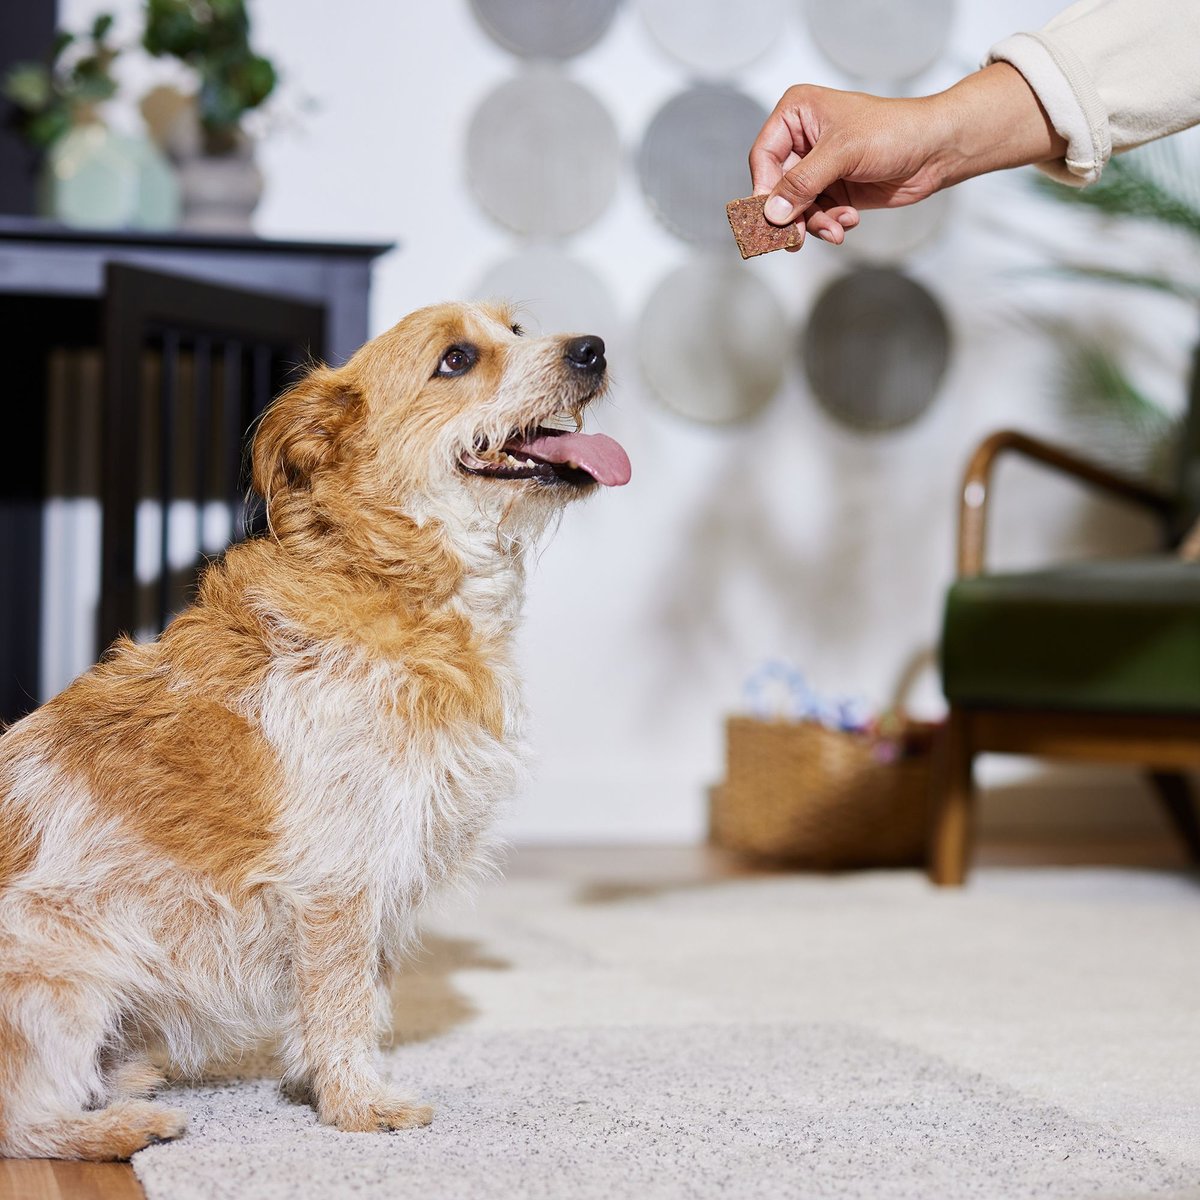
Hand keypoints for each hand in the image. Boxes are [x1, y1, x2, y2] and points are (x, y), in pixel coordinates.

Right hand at [749, 64, 1067, 248]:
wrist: (936, 150)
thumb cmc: (895, 132)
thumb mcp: (843, 153)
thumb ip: (803, 183)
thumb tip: (772, 211)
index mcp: (797, 114)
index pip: (764, 156)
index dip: (764, 189)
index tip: (772, 216)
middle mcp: (803, 140)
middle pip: (776, 188)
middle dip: (792, 214)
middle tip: (796, 239)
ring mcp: (818, 167)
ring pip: (795, 208)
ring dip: (814, 223)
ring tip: (836, 229)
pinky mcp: (833, 190)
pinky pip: (815, 216)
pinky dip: (828, 224)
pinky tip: (849, 221)